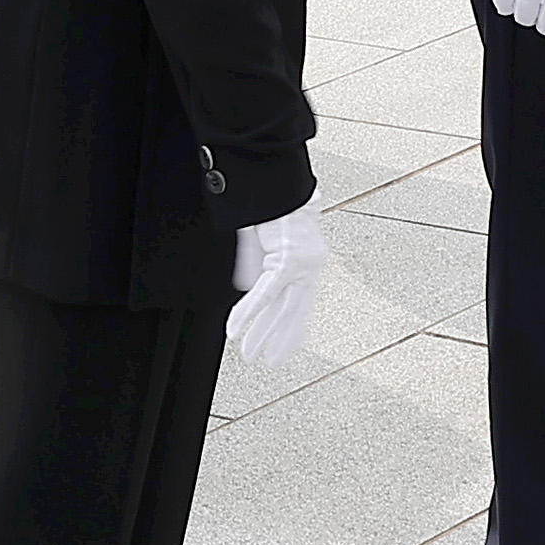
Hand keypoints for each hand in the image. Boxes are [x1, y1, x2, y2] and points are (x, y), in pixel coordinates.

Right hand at [228, 208, 330, 369]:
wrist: (278, 182)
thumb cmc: (274, 205)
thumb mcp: (264, 240)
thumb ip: (257, 265)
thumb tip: (247, 287)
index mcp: (307, 263)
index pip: (303, 305)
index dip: (293, 330)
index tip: (285, 348)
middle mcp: (310, 267)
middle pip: (294, 313)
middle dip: (279, 340)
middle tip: (269, 362)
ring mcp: (301, 265)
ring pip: (281, 309)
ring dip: (261, 334)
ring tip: (249, 354)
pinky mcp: (287, 261)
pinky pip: (265, 294)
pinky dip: (247, 313)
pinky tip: (235, 328)